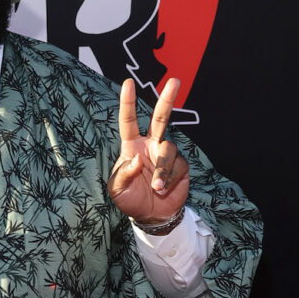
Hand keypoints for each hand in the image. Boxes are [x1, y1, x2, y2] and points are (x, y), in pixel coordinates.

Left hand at [108, 77, 189, 225]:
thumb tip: (137, 158)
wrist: (152, 216)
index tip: (128, 83)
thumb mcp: (118, 189)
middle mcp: (150, 145)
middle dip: (167, 99)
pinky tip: (164, 190)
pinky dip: (169, 179)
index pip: (129, 121)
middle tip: (175, 81)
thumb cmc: (131, 199)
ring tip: (157, 188)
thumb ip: (124, 174)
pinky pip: (178, 166)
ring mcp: (166, 154)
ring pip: (169, 149)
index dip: (128, 103)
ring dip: (162, 169)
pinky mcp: (180, 166)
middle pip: (160, 118)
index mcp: (132, 146)